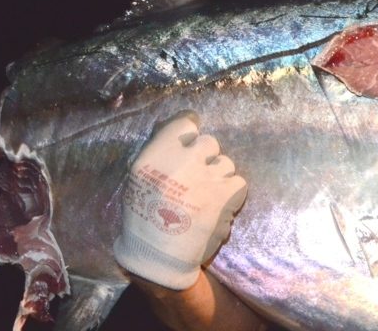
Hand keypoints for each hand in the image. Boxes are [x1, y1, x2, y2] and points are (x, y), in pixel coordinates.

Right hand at [114, 112, 247, 289]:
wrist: (159, 254)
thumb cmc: (144, 216)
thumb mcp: (138, 176)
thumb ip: (160, 151)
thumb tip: (184, 126)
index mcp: (158, 152)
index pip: (186, 122)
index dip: (189, 132)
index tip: (188, 142)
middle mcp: (185, 158)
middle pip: (209, 142)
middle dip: (204, 157)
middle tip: (195, 177)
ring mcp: (209, 175)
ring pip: (225, 163)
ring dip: (218, 176)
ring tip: (205, 195)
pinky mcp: (227, 194)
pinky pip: (238, 182)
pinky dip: (231, 192)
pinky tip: (217, 203)